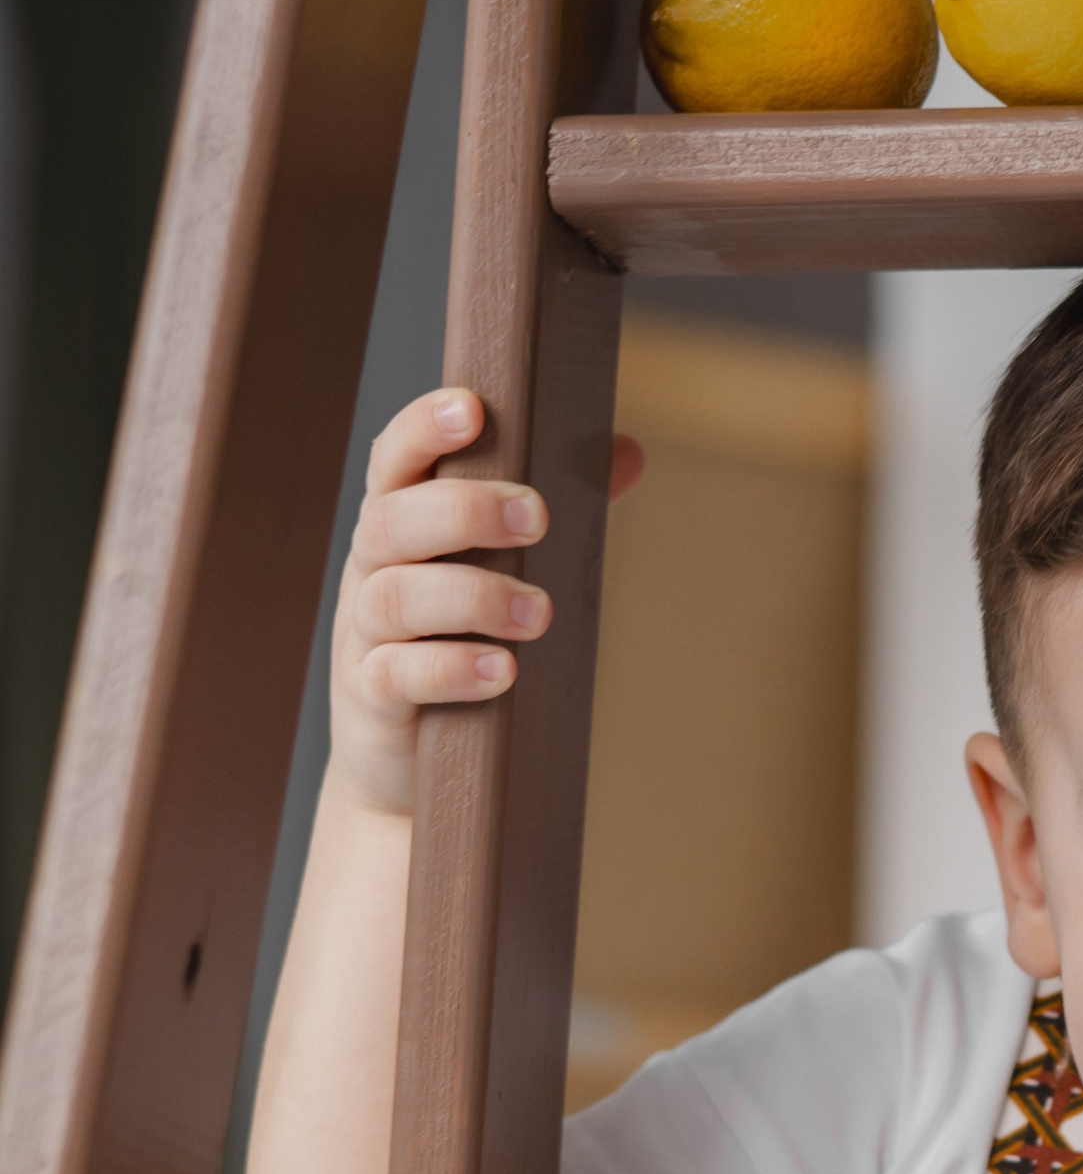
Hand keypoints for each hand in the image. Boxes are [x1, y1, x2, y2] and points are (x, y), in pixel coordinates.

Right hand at [329, 389, 643, 817]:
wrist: (406, 763)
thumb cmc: (463, 641)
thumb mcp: (502, 571)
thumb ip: (557, 511)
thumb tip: (627, 453)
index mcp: (403, 526)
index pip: (397, 461)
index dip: (424, 428)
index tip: (473, 409)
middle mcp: (372, 571)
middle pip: (393, 521)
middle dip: (465, 510)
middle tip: (537, 517)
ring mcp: (364, 636)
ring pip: (395, 596)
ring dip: (472, 597)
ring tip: (540, 614)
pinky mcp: (369, 699)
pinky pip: (394, 675)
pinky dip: (450, 670)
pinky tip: (503, 671)